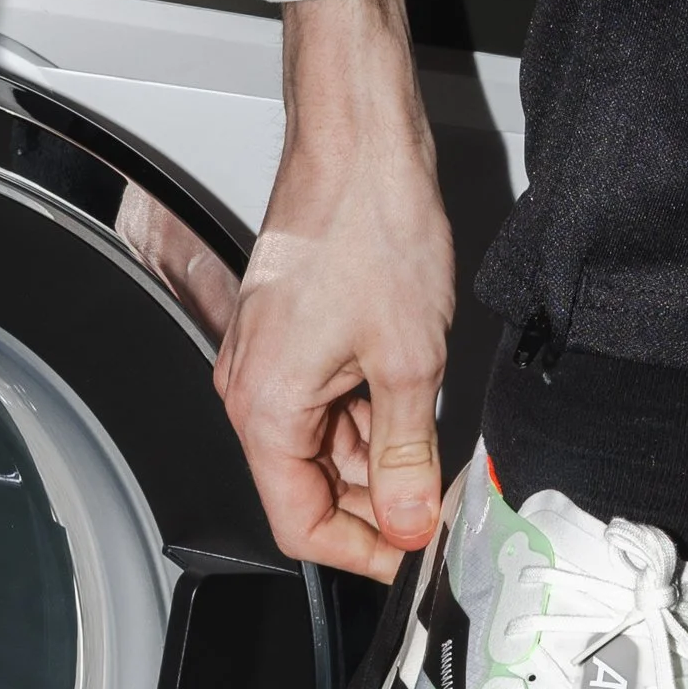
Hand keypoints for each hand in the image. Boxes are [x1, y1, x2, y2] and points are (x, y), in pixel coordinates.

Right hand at [216, 0, 455, 581]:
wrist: (355, 138)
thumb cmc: (366, 223)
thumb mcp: (409, 361)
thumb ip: (408, 454)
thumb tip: (411, 518)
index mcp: (265, 407)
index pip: (298, 523)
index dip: (359, 550)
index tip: (408, 550)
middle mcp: (252, 389)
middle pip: (308, 488)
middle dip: (375, 504)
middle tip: (436, 503)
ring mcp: (268, 362)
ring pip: (321, 447)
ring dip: (377, 460)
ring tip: (434, 452)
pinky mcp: (289, 337)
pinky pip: (324, 404)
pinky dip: (367, 418)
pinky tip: (412, 408)